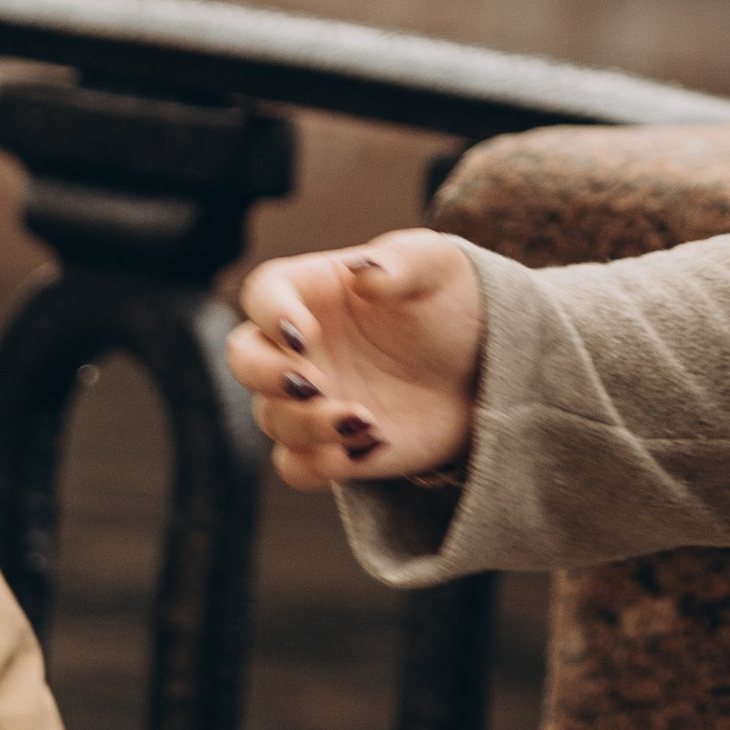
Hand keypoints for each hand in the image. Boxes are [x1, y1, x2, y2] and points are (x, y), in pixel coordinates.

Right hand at [226, 230, 483, 491]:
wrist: (486, 366)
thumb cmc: (455, 299)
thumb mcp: (438, 265)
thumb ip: (401, 263)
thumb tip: (364, 274)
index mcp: (316, 289)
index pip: (263, 292)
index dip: (270, 313)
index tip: (304, 333)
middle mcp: (302, 346)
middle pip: (243, 358)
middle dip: (266, 375)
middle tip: (315, 384)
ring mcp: (311, 399)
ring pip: (272, 419)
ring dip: (309, 425)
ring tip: (367, 421)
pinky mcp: (331, 445)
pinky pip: (295, 467)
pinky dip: (319, 466)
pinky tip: (371, 446)